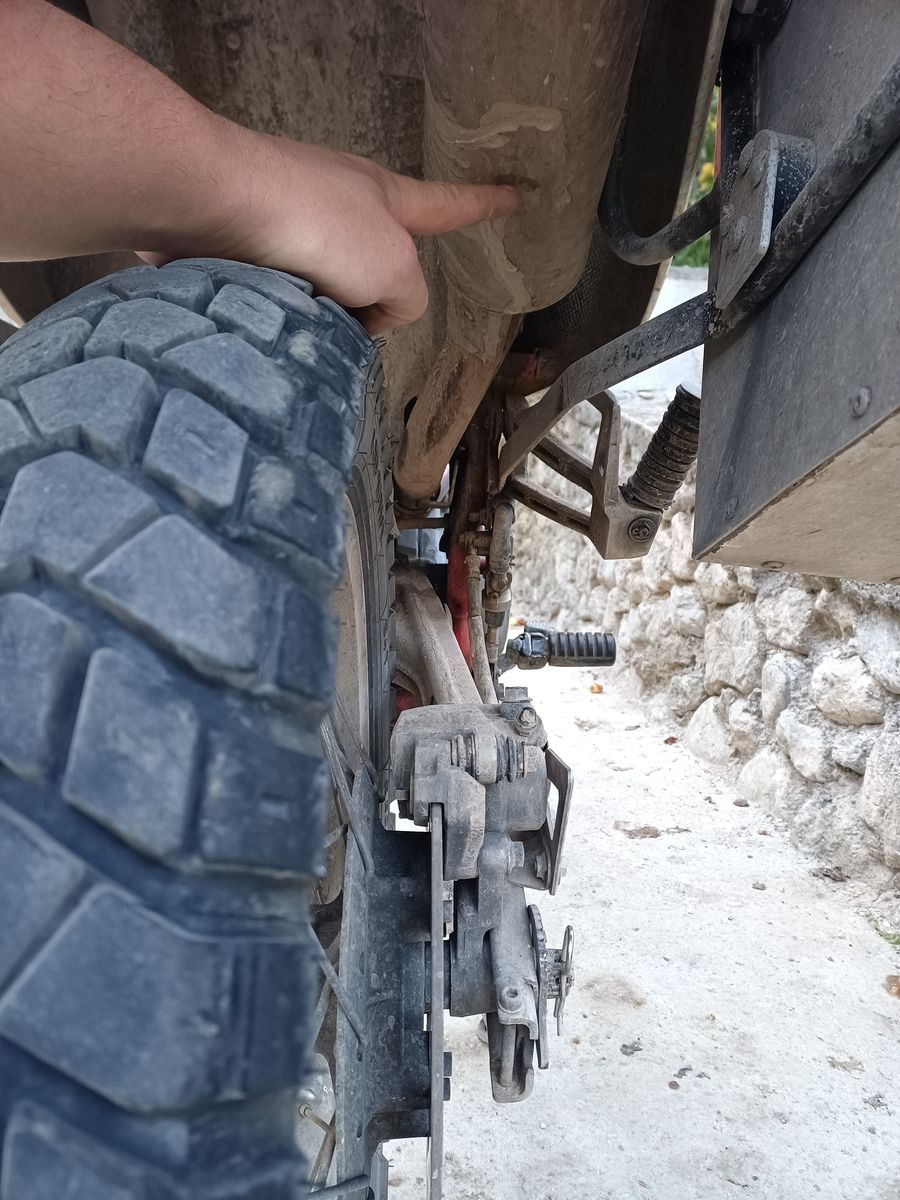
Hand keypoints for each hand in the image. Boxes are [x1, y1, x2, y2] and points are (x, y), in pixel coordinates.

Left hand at [145, 132, 518, 335]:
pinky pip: (275, 296)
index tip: (518, 195)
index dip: (485, 205)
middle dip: (366, 302)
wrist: (211, 202)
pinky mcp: (241, 242)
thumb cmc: (315, 224)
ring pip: (321, 290)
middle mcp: (339, 204)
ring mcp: (288, 220)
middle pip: (375, 266)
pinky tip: (261, 323)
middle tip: (346, 320)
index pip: (450, 205)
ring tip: (293, 317)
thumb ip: (406, 300)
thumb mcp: (393, 270)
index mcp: (385, 198)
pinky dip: (275, 315)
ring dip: (315, 316)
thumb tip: (361, 321)